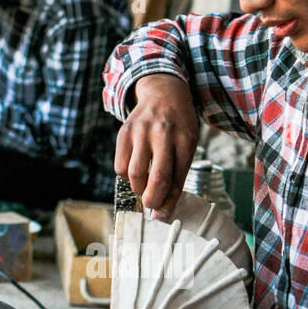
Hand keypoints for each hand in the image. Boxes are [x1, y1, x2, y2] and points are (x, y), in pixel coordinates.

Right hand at [115, 73, 197, 219]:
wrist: (164, 93)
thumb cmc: (178, 126)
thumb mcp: (187, 145)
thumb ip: (177, 175)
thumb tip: (163, 211)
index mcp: (185, 140)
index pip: (177, 179)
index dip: (169, 201)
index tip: (163, 215)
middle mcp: (164, 134)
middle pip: (157, 178)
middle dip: (152, 200)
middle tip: (151, 204)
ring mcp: (142, 131)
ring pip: (134, 174)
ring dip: (138, 188)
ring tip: (144, 184)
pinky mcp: (124, 131)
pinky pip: (120, 166)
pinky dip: (126, 175)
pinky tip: (134, 169)